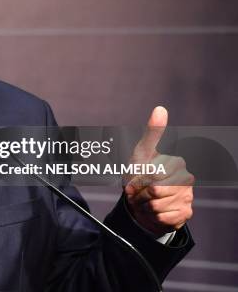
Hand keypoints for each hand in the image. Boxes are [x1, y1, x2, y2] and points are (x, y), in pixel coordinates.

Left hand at [124, 106, 193, 235]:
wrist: (141, 201)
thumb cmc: (141, 174)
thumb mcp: (142, 152)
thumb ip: (152, 132)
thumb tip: (161, 108)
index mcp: (177, 163)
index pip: (153, 173)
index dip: (138, 178)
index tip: (137, 176)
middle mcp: (187, 179)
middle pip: (155, 191)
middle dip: (139, 193)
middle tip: (138, 190)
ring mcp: (187, 197)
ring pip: (157, 206)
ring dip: (143, 205)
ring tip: (144, 200)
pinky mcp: (185, 213)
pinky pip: (162, 218)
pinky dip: (152, 216)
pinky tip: (153, 211)